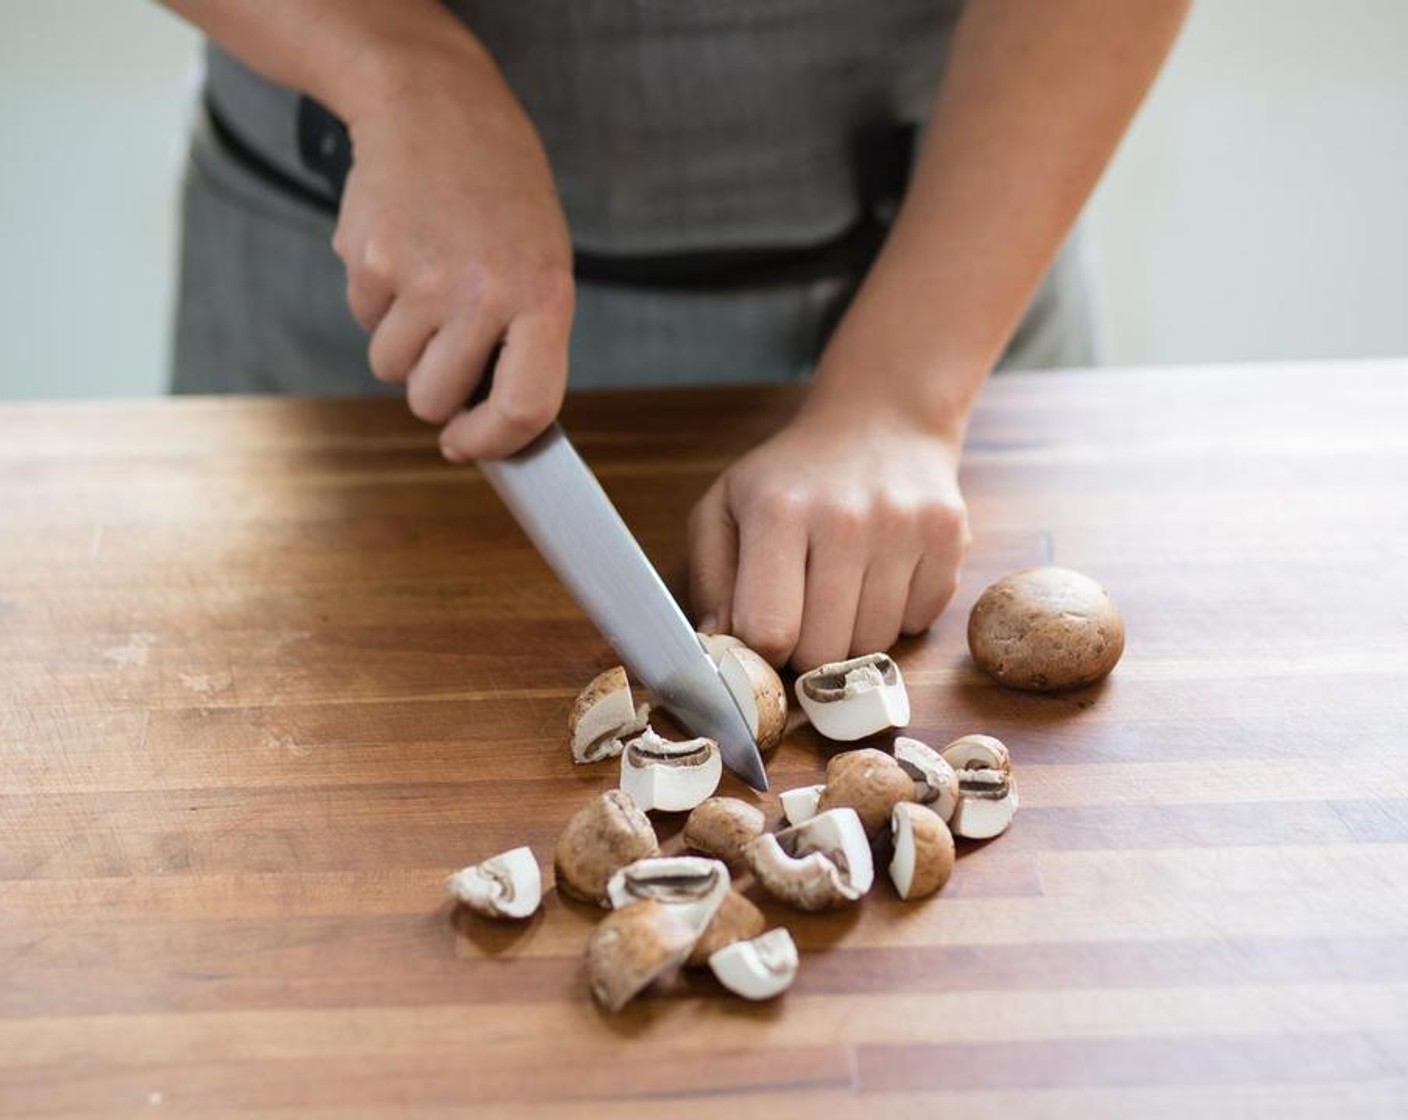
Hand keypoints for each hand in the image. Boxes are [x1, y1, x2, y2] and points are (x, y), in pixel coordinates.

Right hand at [332, 47, 573, 459]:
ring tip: (425, 282)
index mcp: (544, 296)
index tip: (467, 446)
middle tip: (441, 345)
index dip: (492, 443)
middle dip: (430, 389)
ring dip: (400, 343)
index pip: (524, 406)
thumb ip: (526, 339)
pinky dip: (375, 300)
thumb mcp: (542, 260)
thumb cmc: (498, 193)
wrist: (434, 105)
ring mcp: (424, 279)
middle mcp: (486, 293)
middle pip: (435, 400)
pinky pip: (363, 320)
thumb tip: (490, 422)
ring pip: (391, 368)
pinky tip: (400, 252)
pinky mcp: (370, 261)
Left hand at [688, 403, 970, 669]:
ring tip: (843, 585)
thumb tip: (722, 644)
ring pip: (873, 646)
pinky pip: (918, 624)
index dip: (762, 649)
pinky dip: (898, 614)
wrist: (880, 420)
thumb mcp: (726, 508)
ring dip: (853, 632)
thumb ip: (710, 580)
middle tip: (805, 608)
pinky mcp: (949, 537)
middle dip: (808, 647)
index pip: (769, 631)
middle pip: (823, 652)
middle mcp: (845, 519)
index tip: (765, 631)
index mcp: (778, 511)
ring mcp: (904, 528)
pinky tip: (883, 573)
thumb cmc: (792, 476)